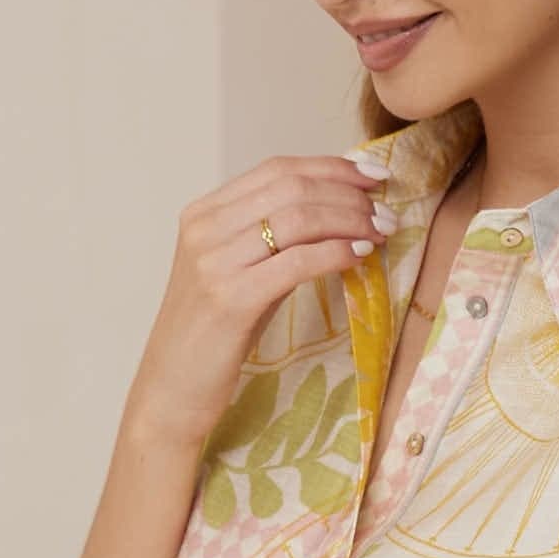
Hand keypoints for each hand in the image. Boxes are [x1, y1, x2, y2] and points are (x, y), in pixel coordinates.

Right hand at [125, 151, 392, 449]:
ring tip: (381, 234)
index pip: (277, 169)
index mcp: (203, 213)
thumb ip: (271, 238)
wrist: (172, 390)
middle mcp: (205, 229)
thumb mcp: (237, 272)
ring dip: (350, 221)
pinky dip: (335, 253)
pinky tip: (360, 257)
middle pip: (291, 188)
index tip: (375, 176)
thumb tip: (337, 211)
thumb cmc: (213, 336)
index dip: (331, 167)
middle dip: (349, 195)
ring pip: (297, 219)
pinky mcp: (230, 299)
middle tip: (386, 213)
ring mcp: (214, 262)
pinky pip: (296, 262)